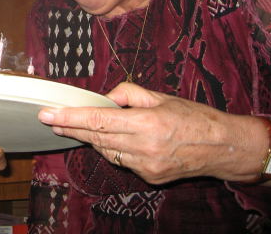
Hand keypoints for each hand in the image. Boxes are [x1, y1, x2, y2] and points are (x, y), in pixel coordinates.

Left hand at [38, 82, 268, 183]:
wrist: (222, 147)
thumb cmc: (193, 117)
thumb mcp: (161, 96)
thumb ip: (128, 94)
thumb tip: (104, 98)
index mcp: (145, 123)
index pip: (97, 121)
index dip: (69, 119)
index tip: (47, 115)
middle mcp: (143, 147)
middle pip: (95, 138)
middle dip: (71, 128)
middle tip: (52, 120)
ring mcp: (145, 166)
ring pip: (106, 151)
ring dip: (91, 139)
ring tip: (78, 127)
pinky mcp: (149, 177)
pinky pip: (121, 160)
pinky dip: (114, 149)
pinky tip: (116, 140)